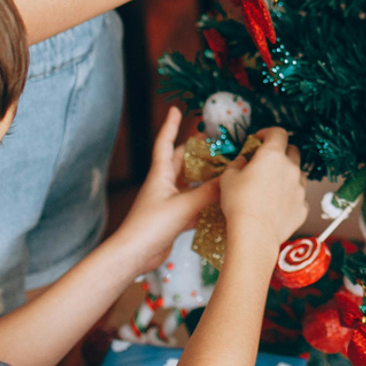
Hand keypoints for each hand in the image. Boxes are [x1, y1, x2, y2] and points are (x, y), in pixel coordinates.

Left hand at [110, 107, 218, 274]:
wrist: (134, 255)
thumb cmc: (151, 226)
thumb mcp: (183, 206)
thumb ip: (208, 193)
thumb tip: (231, 180)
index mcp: (160, 175)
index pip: (165, 144)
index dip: (170, 126)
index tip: (176, 110)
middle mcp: (164, 185)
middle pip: (181, 161)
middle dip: (195, 150)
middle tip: (213, 142)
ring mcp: (168, 202)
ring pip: (189, 183)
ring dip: (204, 177)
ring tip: (224, 169)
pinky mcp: (173, 219)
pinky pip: (193, 204)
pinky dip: (205, 202)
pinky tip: (219, 203)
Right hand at [219, 127, 308, 247]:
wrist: (254, 234)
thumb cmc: (239, 204)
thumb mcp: (228, 178)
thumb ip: (237, 164)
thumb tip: (243, 161)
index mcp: (273, 155)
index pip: (278, 133)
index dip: (268, 133)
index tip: (259, 139)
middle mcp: (291, 168)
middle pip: (292, 151)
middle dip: (281, 153)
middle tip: (266, 162)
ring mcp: (300, 188)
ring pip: (297, 174)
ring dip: (287, 175)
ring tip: (271, 187)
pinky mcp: (303, 207)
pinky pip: (298, 197)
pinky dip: (289, 198)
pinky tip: (276, 206)